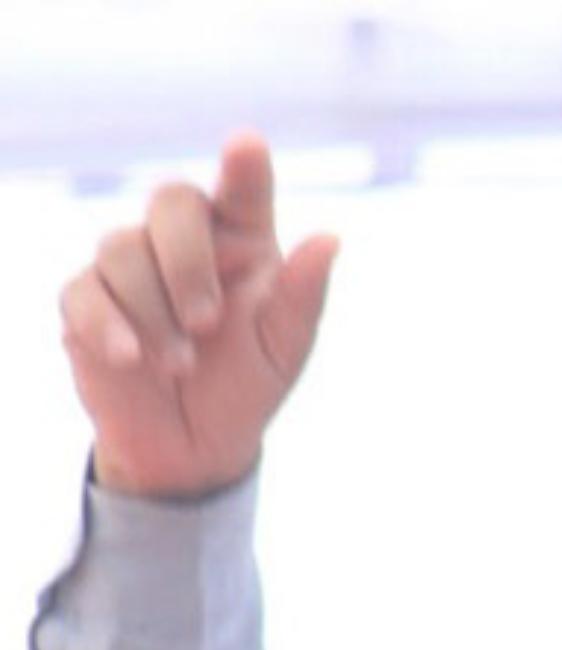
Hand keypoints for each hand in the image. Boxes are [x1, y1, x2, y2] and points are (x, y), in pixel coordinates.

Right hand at [58, 132, 338, 498]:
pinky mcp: (88, 302)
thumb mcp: (286, 347)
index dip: (244, 167)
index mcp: (244, 242)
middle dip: (186, 259)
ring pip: (122, 247)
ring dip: (155, 310)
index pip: (243, 192)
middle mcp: (186, 243)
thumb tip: (330, 238)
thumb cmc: (248, 383)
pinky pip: (84, 291)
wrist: (194, 444)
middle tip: (208, 321)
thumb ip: (303, 295)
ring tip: (183, 365)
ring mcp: (132, 268)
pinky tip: (132, 358)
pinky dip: (108, 325)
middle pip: (171, 202)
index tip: (246, 145)